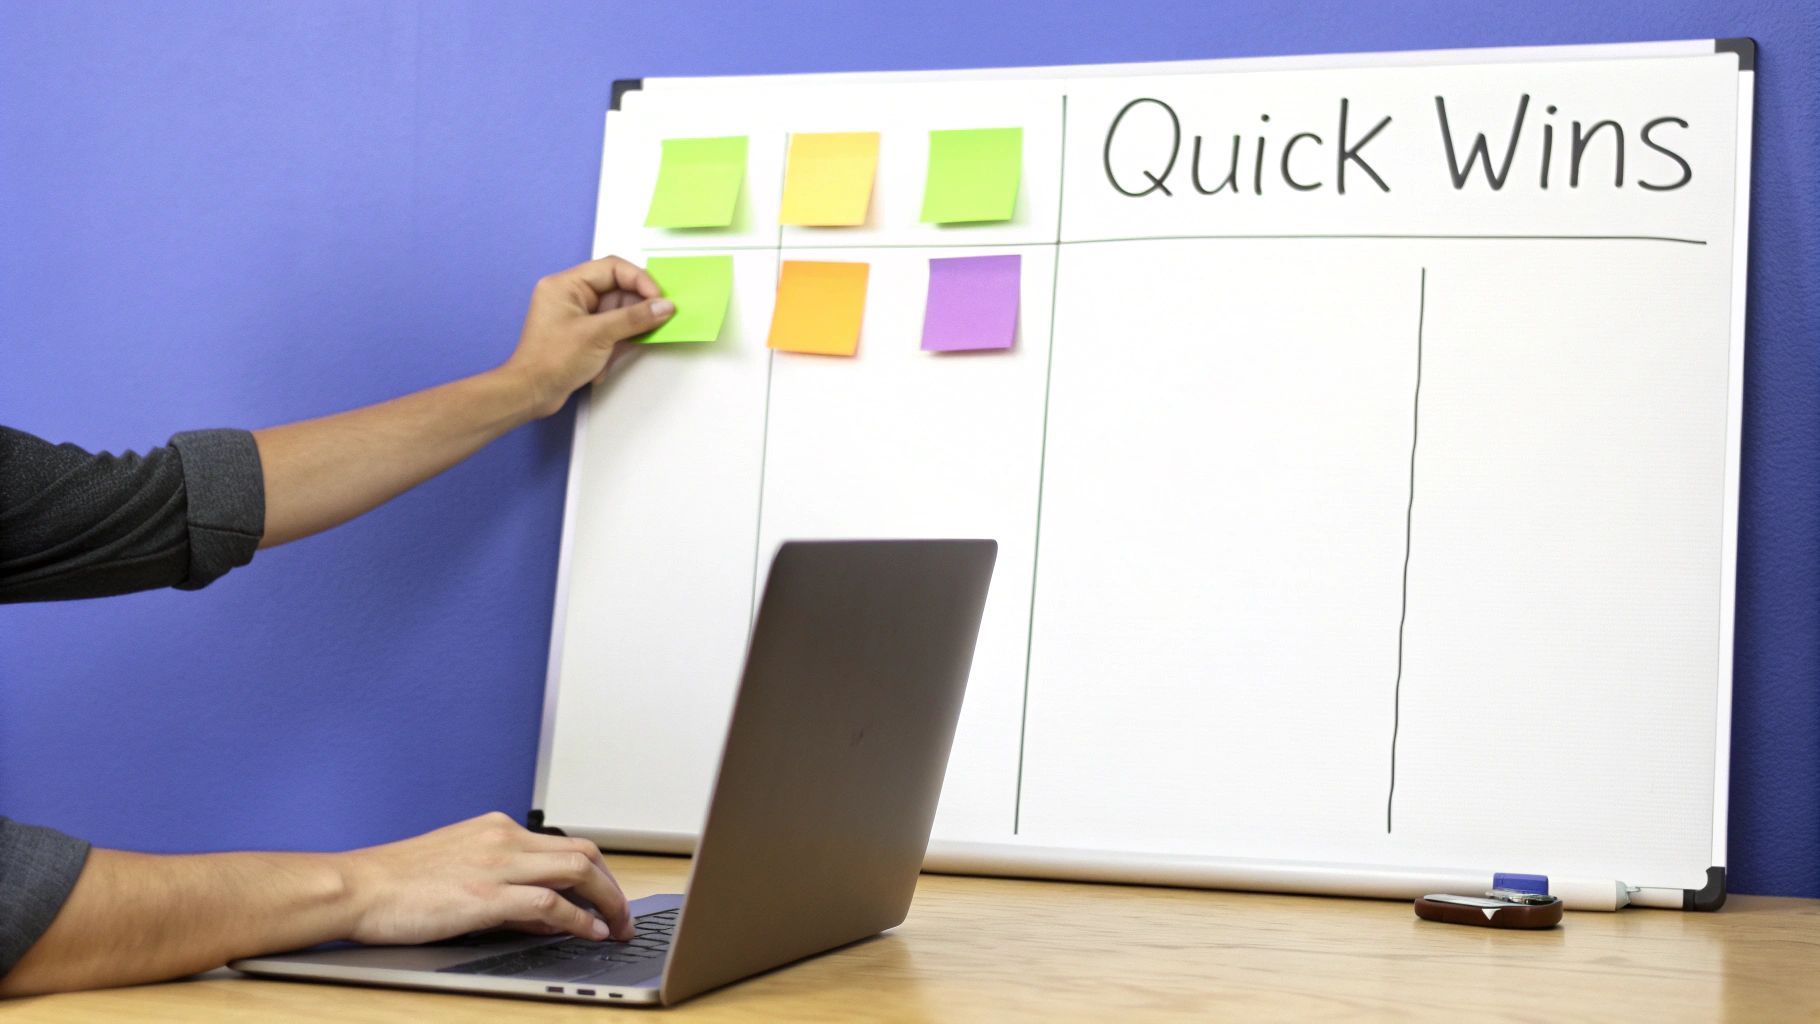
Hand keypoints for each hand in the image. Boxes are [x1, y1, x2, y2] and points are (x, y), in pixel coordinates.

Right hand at [337, 812, 634, 943]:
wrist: (356, 888)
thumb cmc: (397, 885)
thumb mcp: (461, 870)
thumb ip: (508, 886)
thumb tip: (550, 913)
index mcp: (497, 829)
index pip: (565, 844)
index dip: (598, 872)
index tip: (609, 897)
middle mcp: (504, 838)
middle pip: (584, 852)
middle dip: (613, 886)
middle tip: (625, 916)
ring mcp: (497, 864)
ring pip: (577, 870)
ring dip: (608, 901)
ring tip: (620, 928)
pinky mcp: (486, 895)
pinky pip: (550, 902)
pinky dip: (579, 919)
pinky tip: (591, 933)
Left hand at [501, 255, 674, 418]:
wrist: (531, 393)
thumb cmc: (552, 361)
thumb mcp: (599, 335)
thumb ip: (635, 318)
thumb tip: (663, 306)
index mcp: (566, 284)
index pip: (611, 269)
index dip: (639, 280)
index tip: (658, 297)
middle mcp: (570, 295)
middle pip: (616, 289)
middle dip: (637, 305)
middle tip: (658, 317)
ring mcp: (576, 315)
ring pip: (616, 311)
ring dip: (629, 326)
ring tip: (638, 339)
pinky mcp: (581, 334)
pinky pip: (609, 327)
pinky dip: (618, 340)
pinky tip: (615, 354)